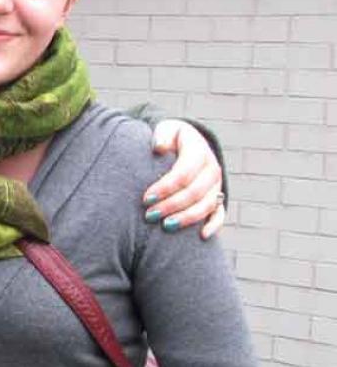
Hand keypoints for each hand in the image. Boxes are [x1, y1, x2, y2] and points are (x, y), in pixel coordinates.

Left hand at [142, 119, 224, 239]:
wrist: (188, 143)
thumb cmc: (170, 138)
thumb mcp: (166, 130)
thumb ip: (162, 136)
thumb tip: (159, 147)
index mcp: (199, 151)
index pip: (183, 173)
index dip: (165, 188)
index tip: (146, 198)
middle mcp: (212, 169)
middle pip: (194, 192)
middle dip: (171, 206)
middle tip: (149, 215)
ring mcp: (216, 185)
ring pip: (206, 205)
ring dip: (186, 218)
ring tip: (165, 226)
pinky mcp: (217, 197)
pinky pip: (220, 213)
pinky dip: (214, 225)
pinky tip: (202, 236)